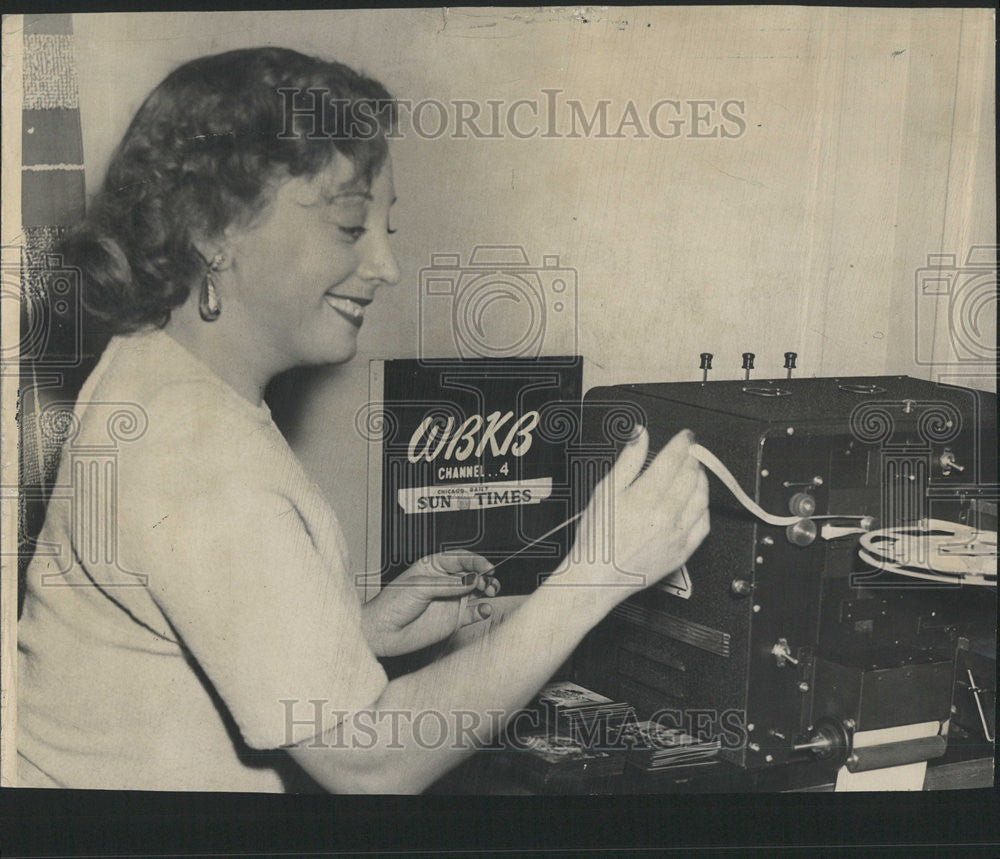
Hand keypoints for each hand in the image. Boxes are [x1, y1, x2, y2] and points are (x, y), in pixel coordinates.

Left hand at [361, 551, 499, 656]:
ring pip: (477, 591)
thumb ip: (447, 584)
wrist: (383, 632)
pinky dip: (482, 610)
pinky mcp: (453, 619)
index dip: (476, 561)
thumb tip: (471, 580)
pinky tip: (483, 609)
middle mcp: (445, 582)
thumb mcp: (419, 587)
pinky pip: (473, 613)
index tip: (486, 567)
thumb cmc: (391, 605)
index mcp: (434, 567)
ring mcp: (450, 600)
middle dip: (484, 575)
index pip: (460, 559)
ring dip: (488, 590)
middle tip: (488, 582)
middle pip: (472, 574)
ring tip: (490, 592)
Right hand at [556, 427, 708, 613]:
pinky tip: (697, 501)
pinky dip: (704, 507)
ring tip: (695, 471)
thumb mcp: (605, 491)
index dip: (683, 443)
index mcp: (647, 495)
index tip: (686, 436)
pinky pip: (704, 524)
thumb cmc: (597, 538)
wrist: (597, 577)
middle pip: (691, 475)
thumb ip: (627, 460)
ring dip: (702, 479)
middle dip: (693, 457)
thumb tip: (640, 435)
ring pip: (702, 497)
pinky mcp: (683, 551)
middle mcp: (667, 514)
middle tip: (691, 449)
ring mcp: (678, 533)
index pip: (674, 459)